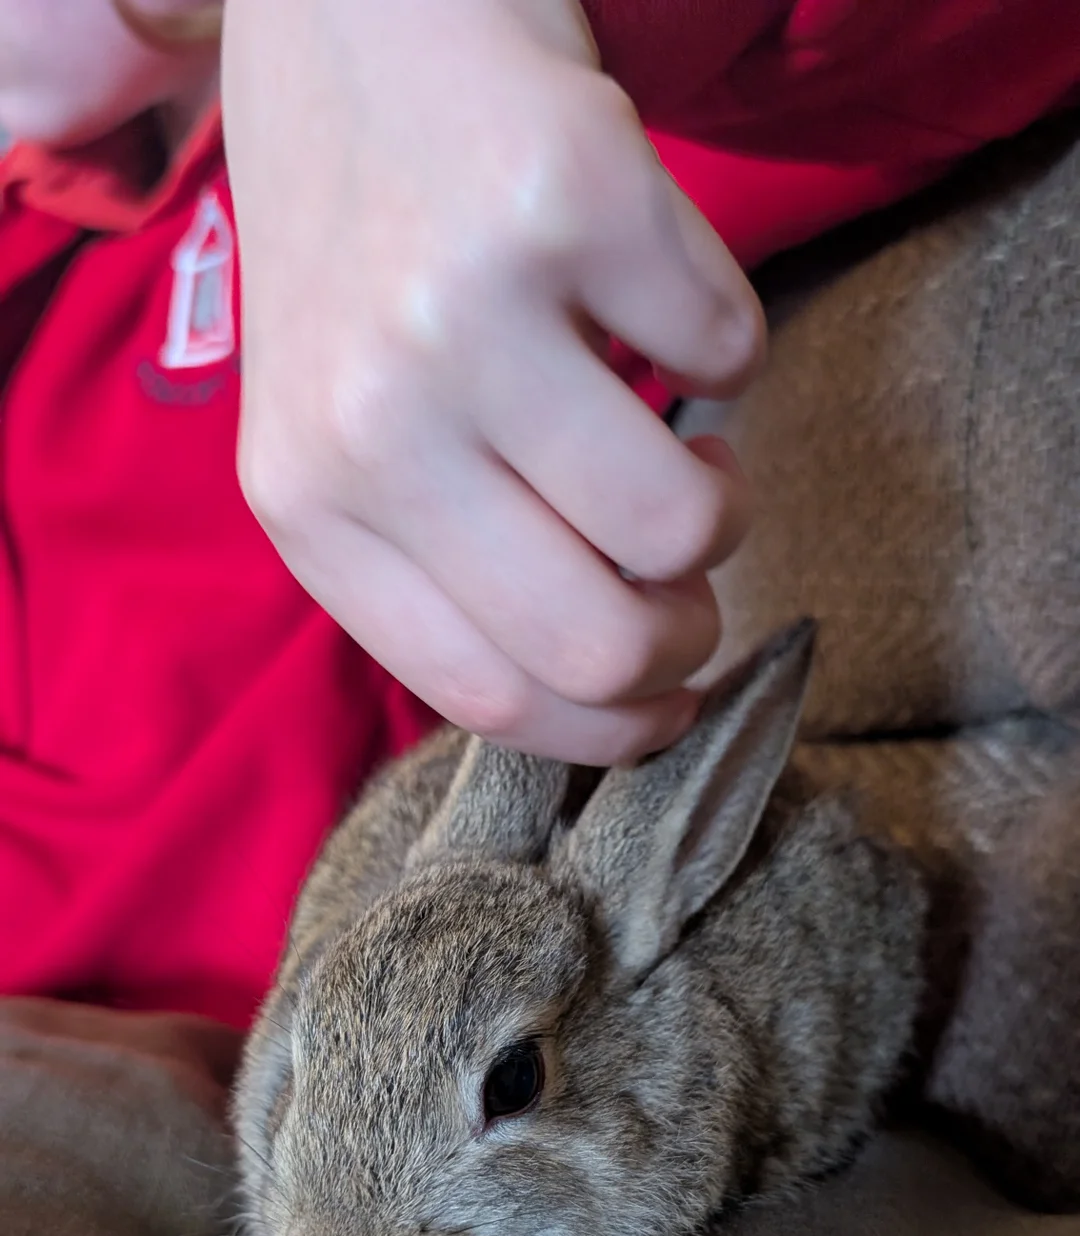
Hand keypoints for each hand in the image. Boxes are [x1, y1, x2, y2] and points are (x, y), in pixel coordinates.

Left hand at [222, 0, 763, 761]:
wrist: (352, 13)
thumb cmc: (370, 252)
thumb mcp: (346, 431)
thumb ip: (434, 564)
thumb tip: (607, 694)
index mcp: (309, 505)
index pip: (490, 696)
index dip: (614, 731)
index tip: (668, 706)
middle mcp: (369, 421)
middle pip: (604, 643)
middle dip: (690, 636)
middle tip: (690, 576)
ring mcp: (461, 307)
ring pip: (684, 522)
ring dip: (721, 493)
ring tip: (676, 435)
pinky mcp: (565, 195)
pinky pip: (730, 353)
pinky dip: (721, 338)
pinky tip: (647, 296)